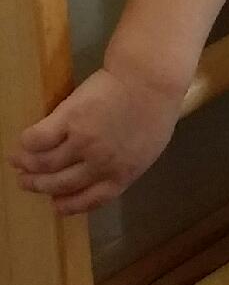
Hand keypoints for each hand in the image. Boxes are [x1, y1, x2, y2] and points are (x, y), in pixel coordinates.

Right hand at [9, 64, 182, 215]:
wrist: (149, 79)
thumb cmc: (156, 109)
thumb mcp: (148, 148)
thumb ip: (126, 164)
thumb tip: (107, 171)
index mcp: (121, 175)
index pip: (89, 200)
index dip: (68, 205)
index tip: (55, 205)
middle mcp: (98, 166)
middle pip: (60, 183)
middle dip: (39, 185)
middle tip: (25, 182)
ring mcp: (81, 143)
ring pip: (45, 163)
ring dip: (26, 166)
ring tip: (16, 163)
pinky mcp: (68, 119)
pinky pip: (39, 138)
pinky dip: (27, 144)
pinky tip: (22, 142)